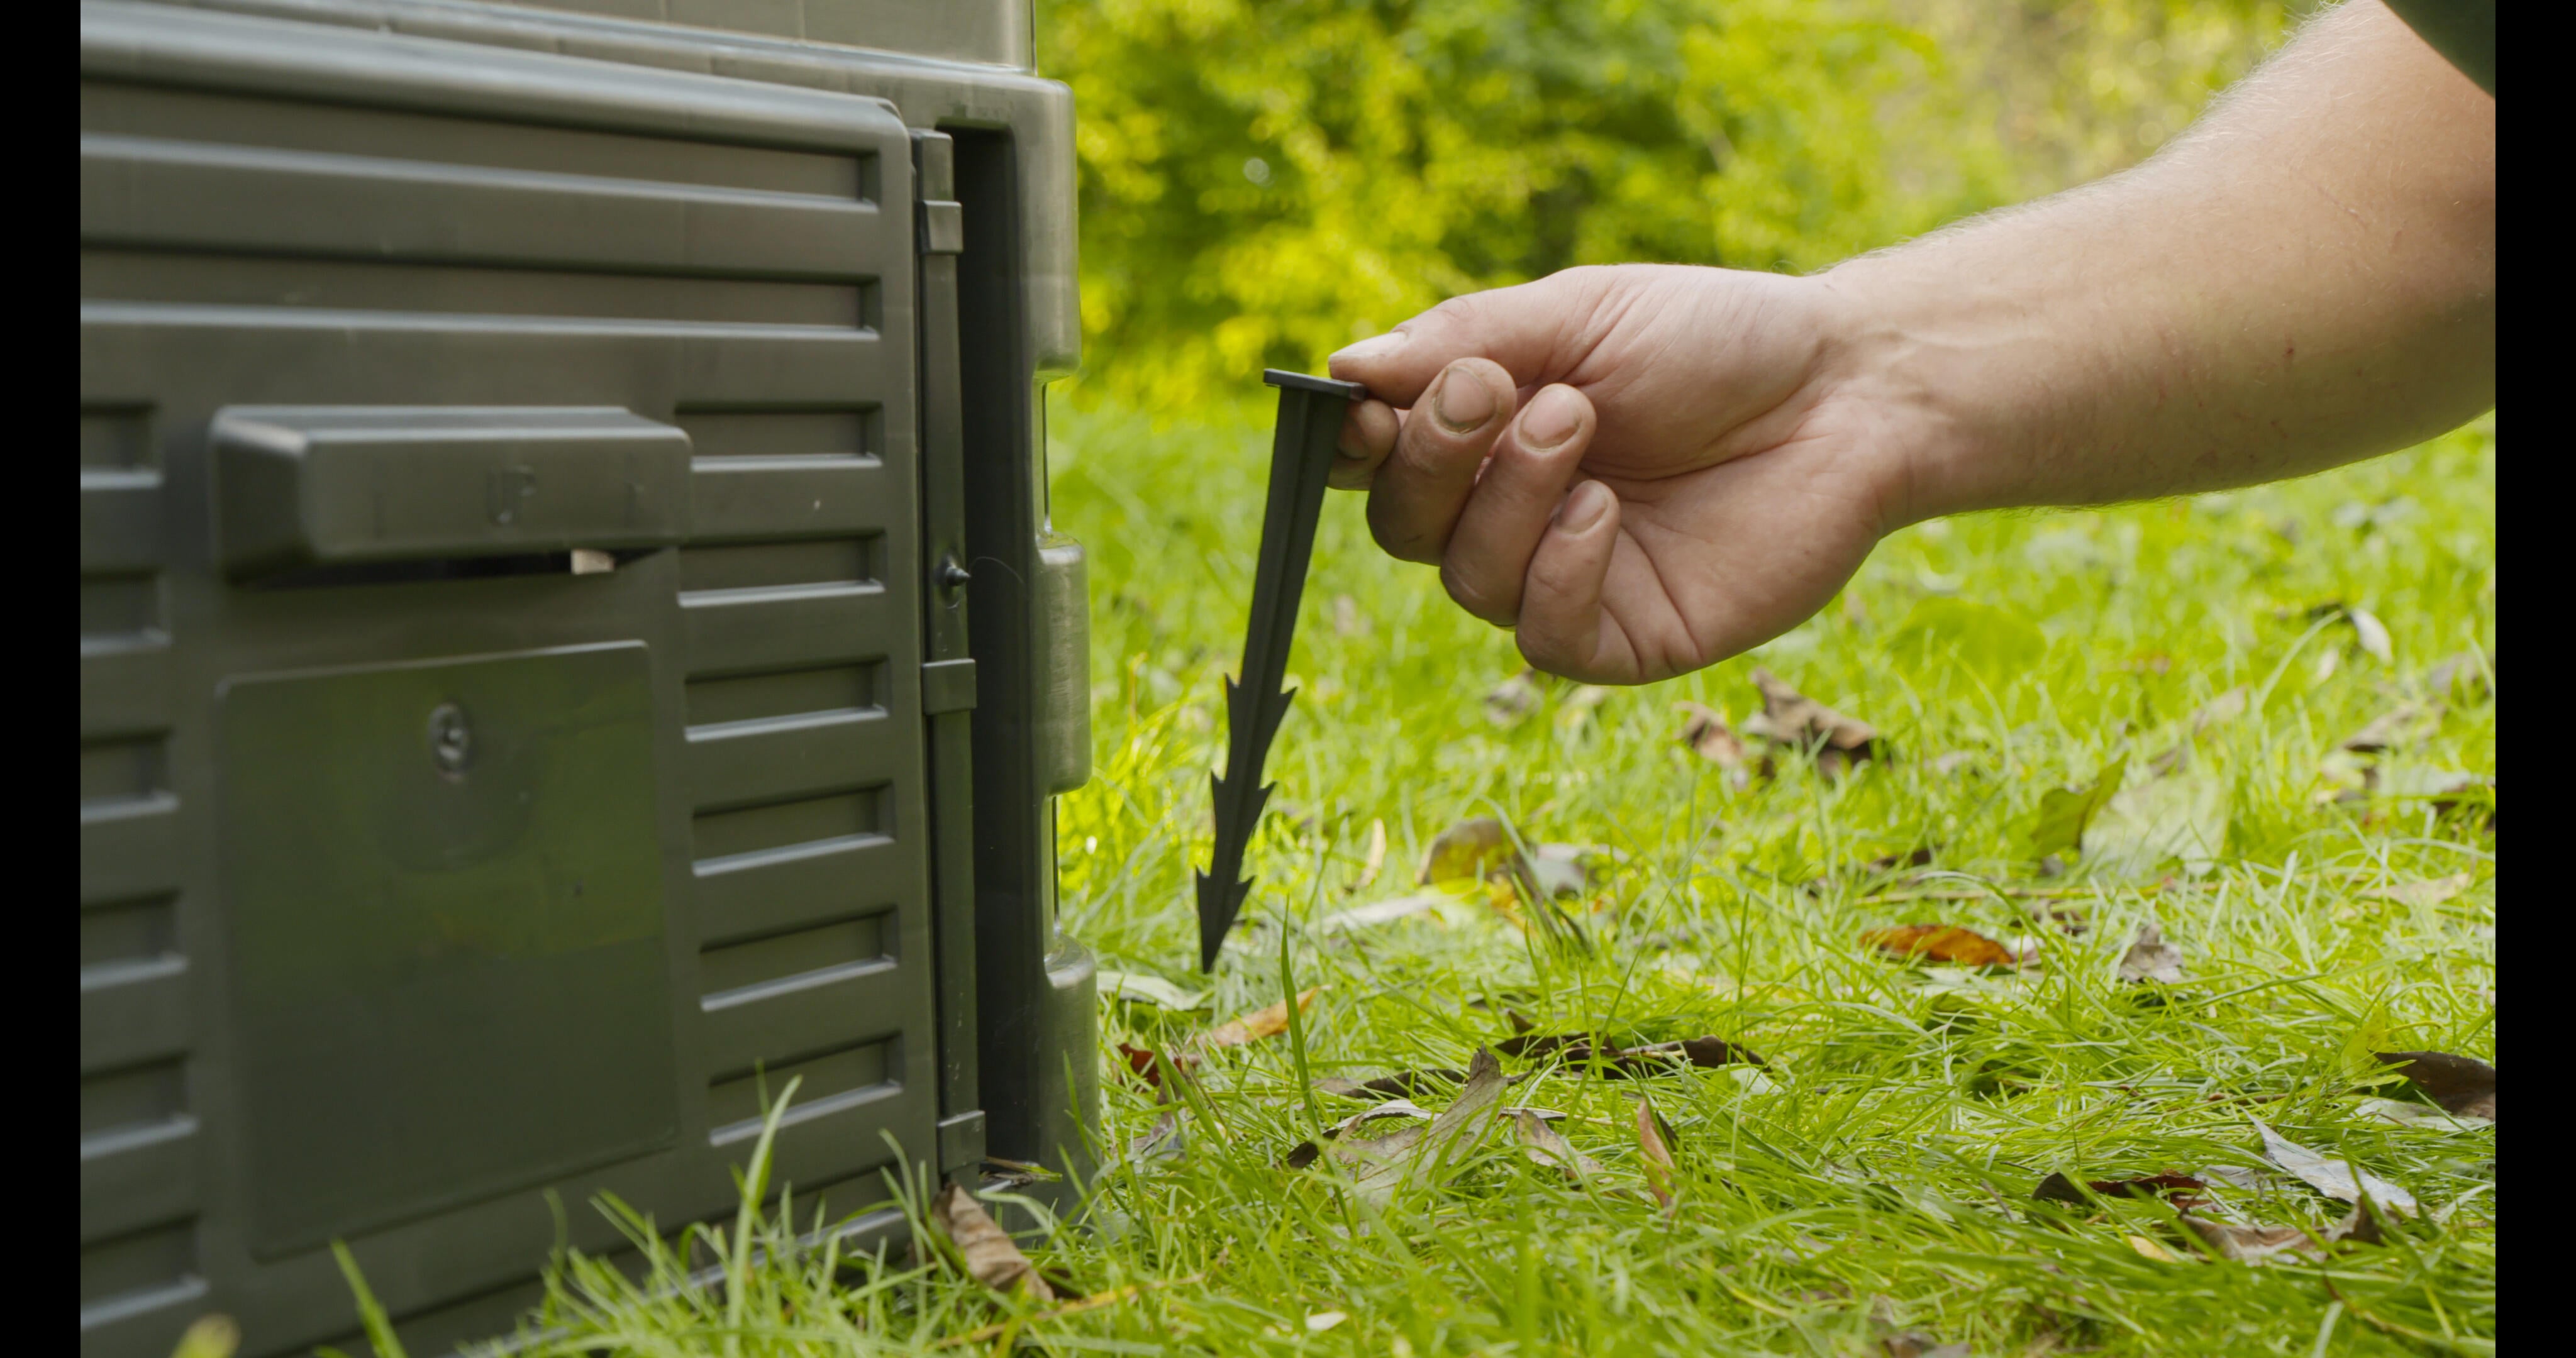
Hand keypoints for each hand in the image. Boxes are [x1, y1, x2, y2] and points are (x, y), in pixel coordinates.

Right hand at [1328, 264, 1909, 684]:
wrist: (1849, 391)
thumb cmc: (1718, 342)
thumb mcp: (1582, 312)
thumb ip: (1464, 338)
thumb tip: (1346, 370)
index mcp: (1489, 432)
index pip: (1380, 460)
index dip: (1356, 443)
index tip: (1367, 410)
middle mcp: (1512, 512)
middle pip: (1402, 523)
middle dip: (1431, 457)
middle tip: (1491, 391)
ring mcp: (1565, 578)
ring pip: (1465, 577)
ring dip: (1507, 496)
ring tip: (1580, 424)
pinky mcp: (1627, 638)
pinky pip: (1543, 634)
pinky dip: (1557, 569)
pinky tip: (1605, 510)